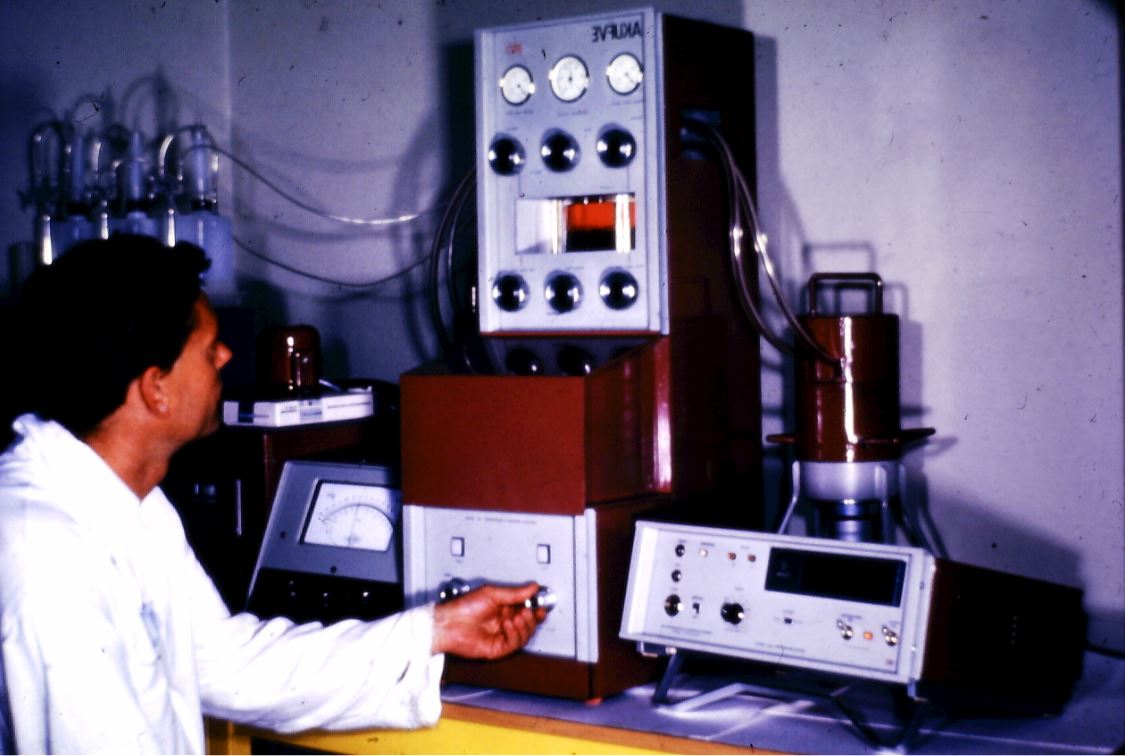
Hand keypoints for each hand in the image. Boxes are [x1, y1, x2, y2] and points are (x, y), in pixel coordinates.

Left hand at [431, 582, 546, 659]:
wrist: (449, 623)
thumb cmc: (463, 607)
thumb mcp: (492, 594)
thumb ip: (515, 593)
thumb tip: (532, 587)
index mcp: (505, 608)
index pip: (527, 609)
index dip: (536, 608)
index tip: (540, 604)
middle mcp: (505, 622)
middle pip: (529, 624)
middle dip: (532, 618)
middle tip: (529, 611)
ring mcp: (502, 636)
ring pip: (525, 635)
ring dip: (524, 626)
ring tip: (516, 617)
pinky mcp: (498, 648)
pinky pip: (515, 644)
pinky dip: (515, 634)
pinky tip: (508, 625)